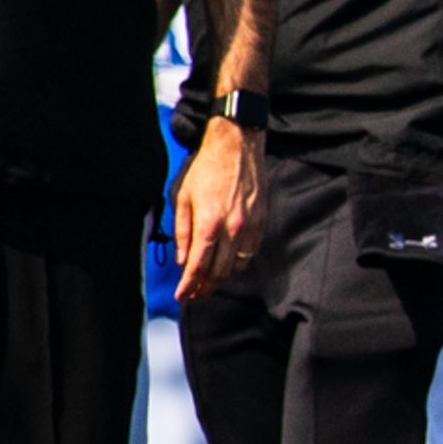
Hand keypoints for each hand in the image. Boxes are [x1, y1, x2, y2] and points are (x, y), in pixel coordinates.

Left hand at [169, 118, 264, 297]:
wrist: (237, 146)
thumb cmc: (206, 169)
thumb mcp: (183, 198)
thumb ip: (183, 232)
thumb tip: (184, 260)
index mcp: (208, 223)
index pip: (198, 266)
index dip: (189, 286)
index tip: (182, 297)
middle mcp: (231, 229)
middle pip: (219, 273)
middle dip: (204, 288)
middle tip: (194, 295)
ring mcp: (249, 227)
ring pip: (236, 267)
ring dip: (221, 279)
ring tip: (209, 283)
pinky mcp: (261, 223)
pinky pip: (250, 254)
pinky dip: (238, 264)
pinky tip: (227, 265)